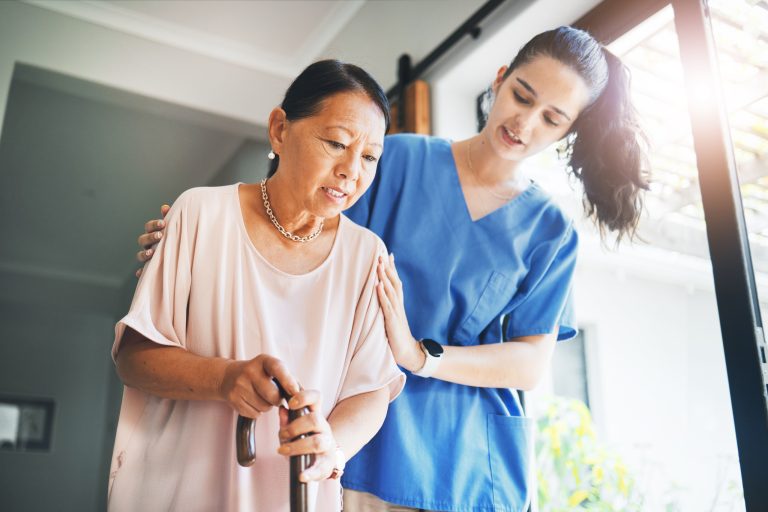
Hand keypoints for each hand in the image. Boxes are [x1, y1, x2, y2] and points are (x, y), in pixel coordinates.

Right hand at [135, 204, 170, 276]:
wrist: (183, 257)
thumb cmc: (177, 238)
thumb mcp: (175, 229)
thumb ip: (170, 218)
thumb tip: (165, 207)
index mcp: (153, 233)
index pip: (148, 227)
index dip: (154, 224)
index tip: (163, 223)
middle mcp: (148, 245)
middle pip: (142, 240)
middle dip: (150, 237)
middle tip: (160, 236)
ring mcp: (148, 257)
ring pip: (140, 255)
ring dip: (144, 254)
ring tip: (151, 253)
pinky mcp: (150, 270)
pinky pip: (143, 272)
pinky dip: (141, 273)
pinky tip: (141, 273)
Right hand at [220, 355, 300, 418]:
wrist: (228, 376)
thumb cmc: (258, 374)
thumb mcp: (272, 369)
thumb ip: (289, 379)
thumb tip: (302, 394)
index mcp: (263, 361)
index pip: (278, 368)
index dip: (288, 381)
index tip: (295, 392)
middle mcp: (250, 371)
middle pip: (273, 395)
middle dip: (277, 399)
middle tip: (274, 395)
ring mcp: (240, 385)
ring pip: (264, 407)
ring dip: (267, 406)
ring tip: (261, 396)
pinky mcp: (233, 399)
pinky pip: (254, 414)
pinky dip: (257, 411)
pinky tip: (252, 401)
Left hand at [277, 389, 337, 481]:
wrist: (322, 459)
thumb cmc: (304, 440)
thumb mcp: (292, 429)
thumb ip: (286, 420)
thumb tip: (282, 410)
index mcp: (315, 415)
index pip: (315, 398)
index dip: (304, 397)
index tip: (290, 403)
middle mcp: (323, 427)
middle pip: (315, 420)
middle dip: (295, 427)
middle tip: (282, 434)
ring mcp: (327, 444)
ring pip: (318, 441)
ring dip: (297, 447)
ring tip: (283, 450)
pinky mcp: (328, 463)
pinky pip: (321, 468)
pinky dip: (310, 473)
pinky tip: (302, 475)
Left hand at [376, 253, 424, 371]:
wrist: (407, 352)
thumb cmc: (397, 337)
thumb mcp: (392, 320)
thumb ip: (388, 308)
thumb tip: (381, 299)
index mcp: (398, 304)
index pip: (395, 282)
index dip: (392, 269)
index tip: (388, 254)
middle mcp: (398, 305)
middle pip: (394, 282)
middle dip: (388, 268)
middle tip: (382, 253)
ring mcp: (396, 312)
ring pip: (390, 291)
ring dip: (384, 277)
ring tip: (379, 264)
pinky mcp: (392, 321)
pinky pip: (387, 305)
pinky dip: (382, 294)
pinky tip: (378, 285)